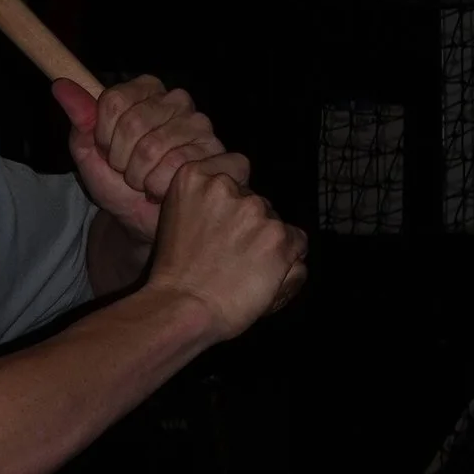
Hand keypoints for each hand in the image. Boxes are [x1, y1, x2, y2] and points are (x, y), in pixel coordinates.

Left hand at [52, 73, 240, 246]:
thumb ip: (79, 118)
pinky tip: (169, 190)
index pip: (115, 99)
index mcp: (148, 91)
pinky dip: (166, 187)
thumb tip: (61, 85)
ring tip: (146, 184)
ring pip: (156, 148)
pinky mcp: (223, 155)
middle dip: (121, 160)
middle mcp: (179, 102)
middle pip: (134, 123)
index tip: (107, 150)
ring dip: (141, 178)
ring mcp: (203, 128)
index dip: (103, 134)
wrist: (141, 222)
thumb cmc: (117, 183)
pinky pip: (184, 167)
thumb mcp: (89, 152)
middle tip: (128, 172)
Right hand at [144, 159, 307, 339]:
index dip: (237, 190)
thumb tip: (244, 203)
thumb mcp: (176, 220)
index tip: (227, 214)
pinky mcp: (278, 236)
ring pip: (276, 223)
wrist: (182, 308)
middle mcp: (226, 186)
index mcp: (194, 177)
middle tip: (229, 256)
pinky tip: (262, 278)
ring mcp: (255, 210)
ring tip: (242, 272)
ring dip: (268, 244)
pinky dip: (287, 261)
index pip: (236, 164)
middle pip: (257, 201)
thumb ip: (206, 202)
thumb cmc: (175, 275)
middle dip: (250, 225)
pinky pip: (297, 243)